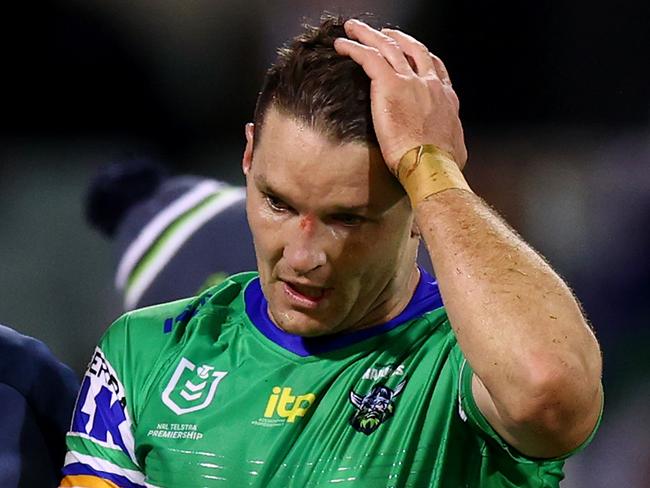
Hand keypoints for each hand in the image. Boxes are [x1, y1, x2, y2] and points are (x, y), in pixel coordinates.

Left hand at [334, 19, 466, 172]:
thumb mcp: (455, 152)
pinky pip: (368, 57)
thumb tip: (450, 149)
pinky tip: (341, 44)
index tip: (411, 53)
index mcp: (446, 99)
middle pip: (413, 49)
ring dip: (369, 35)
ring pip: (388, 46)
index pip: (435, 69)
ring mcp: (411, 82)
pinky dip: (353, 47)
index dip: (421, 57)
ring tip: (354, 28)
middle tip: (384, 33)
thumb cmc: (442, 168)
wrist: (433, 167)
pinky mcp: (390, 85)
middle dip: (397, 38)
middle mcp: (430, 84)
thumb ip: (449, 143)